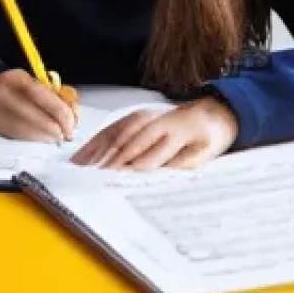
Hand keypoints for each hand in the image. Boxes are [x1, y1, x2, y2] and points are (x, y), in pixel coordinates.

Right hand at [0, 69, 77, 141]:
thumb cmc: (14, 89)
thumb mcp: (31, 83)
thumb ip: (52, 95)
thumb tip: (73, 115)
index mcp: (17, 77)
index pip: (42, 96)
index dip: (60, 113)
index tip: (72, 126)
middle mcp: (2, 92)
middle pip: (34, 115)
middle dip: (54, 129)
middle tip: (65, 137)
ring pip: (24, 129)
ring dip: (44, 137)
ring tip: (54, 139)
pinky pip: (14, 136)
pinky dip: (31, 139)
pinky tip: (39, 139)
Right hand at [70, 96, 237, 169]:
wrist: (214, 112)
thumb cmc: (209, 136)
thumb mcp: (203, 155)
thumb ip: (179, 165)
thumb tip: (153, 177)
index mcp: (176, 130)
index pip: (152, 151)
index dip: (135, 165)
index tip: (119, 180)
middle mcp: (155, 119)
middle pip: (129, 140)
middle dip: (110, 159)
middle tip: (93, 178)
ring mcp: (143, 116)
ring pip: (116, 132)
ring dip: (97, 150)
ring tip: (79, 168)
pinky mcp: (134, 117)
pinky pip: (112, 128)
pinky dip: (96, 141)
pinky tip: (84, 154)